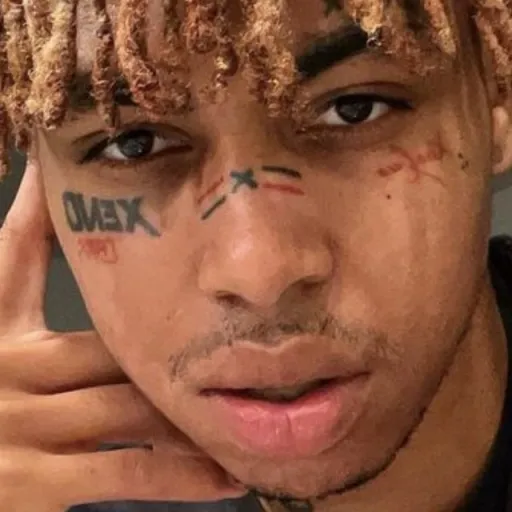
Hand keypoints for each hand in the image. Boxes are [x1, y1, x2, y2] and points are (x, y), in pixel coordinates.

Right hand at [0, 159, 244, 511]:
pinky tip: (223, 478)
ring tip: (249, 410)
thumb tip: (40, 221)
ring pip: (131, 404)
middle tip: (241, 344)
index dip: (42, 211)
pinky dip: (179, 477)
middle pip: (113, 345)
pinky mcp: (32, 483)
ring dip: (189, 411)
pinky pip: (126, 469)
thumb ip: (17, 294)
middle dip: (172, 350)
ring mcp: (20, 424)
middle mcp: (9, 365)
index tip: (68, 176)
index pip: (17, 254)